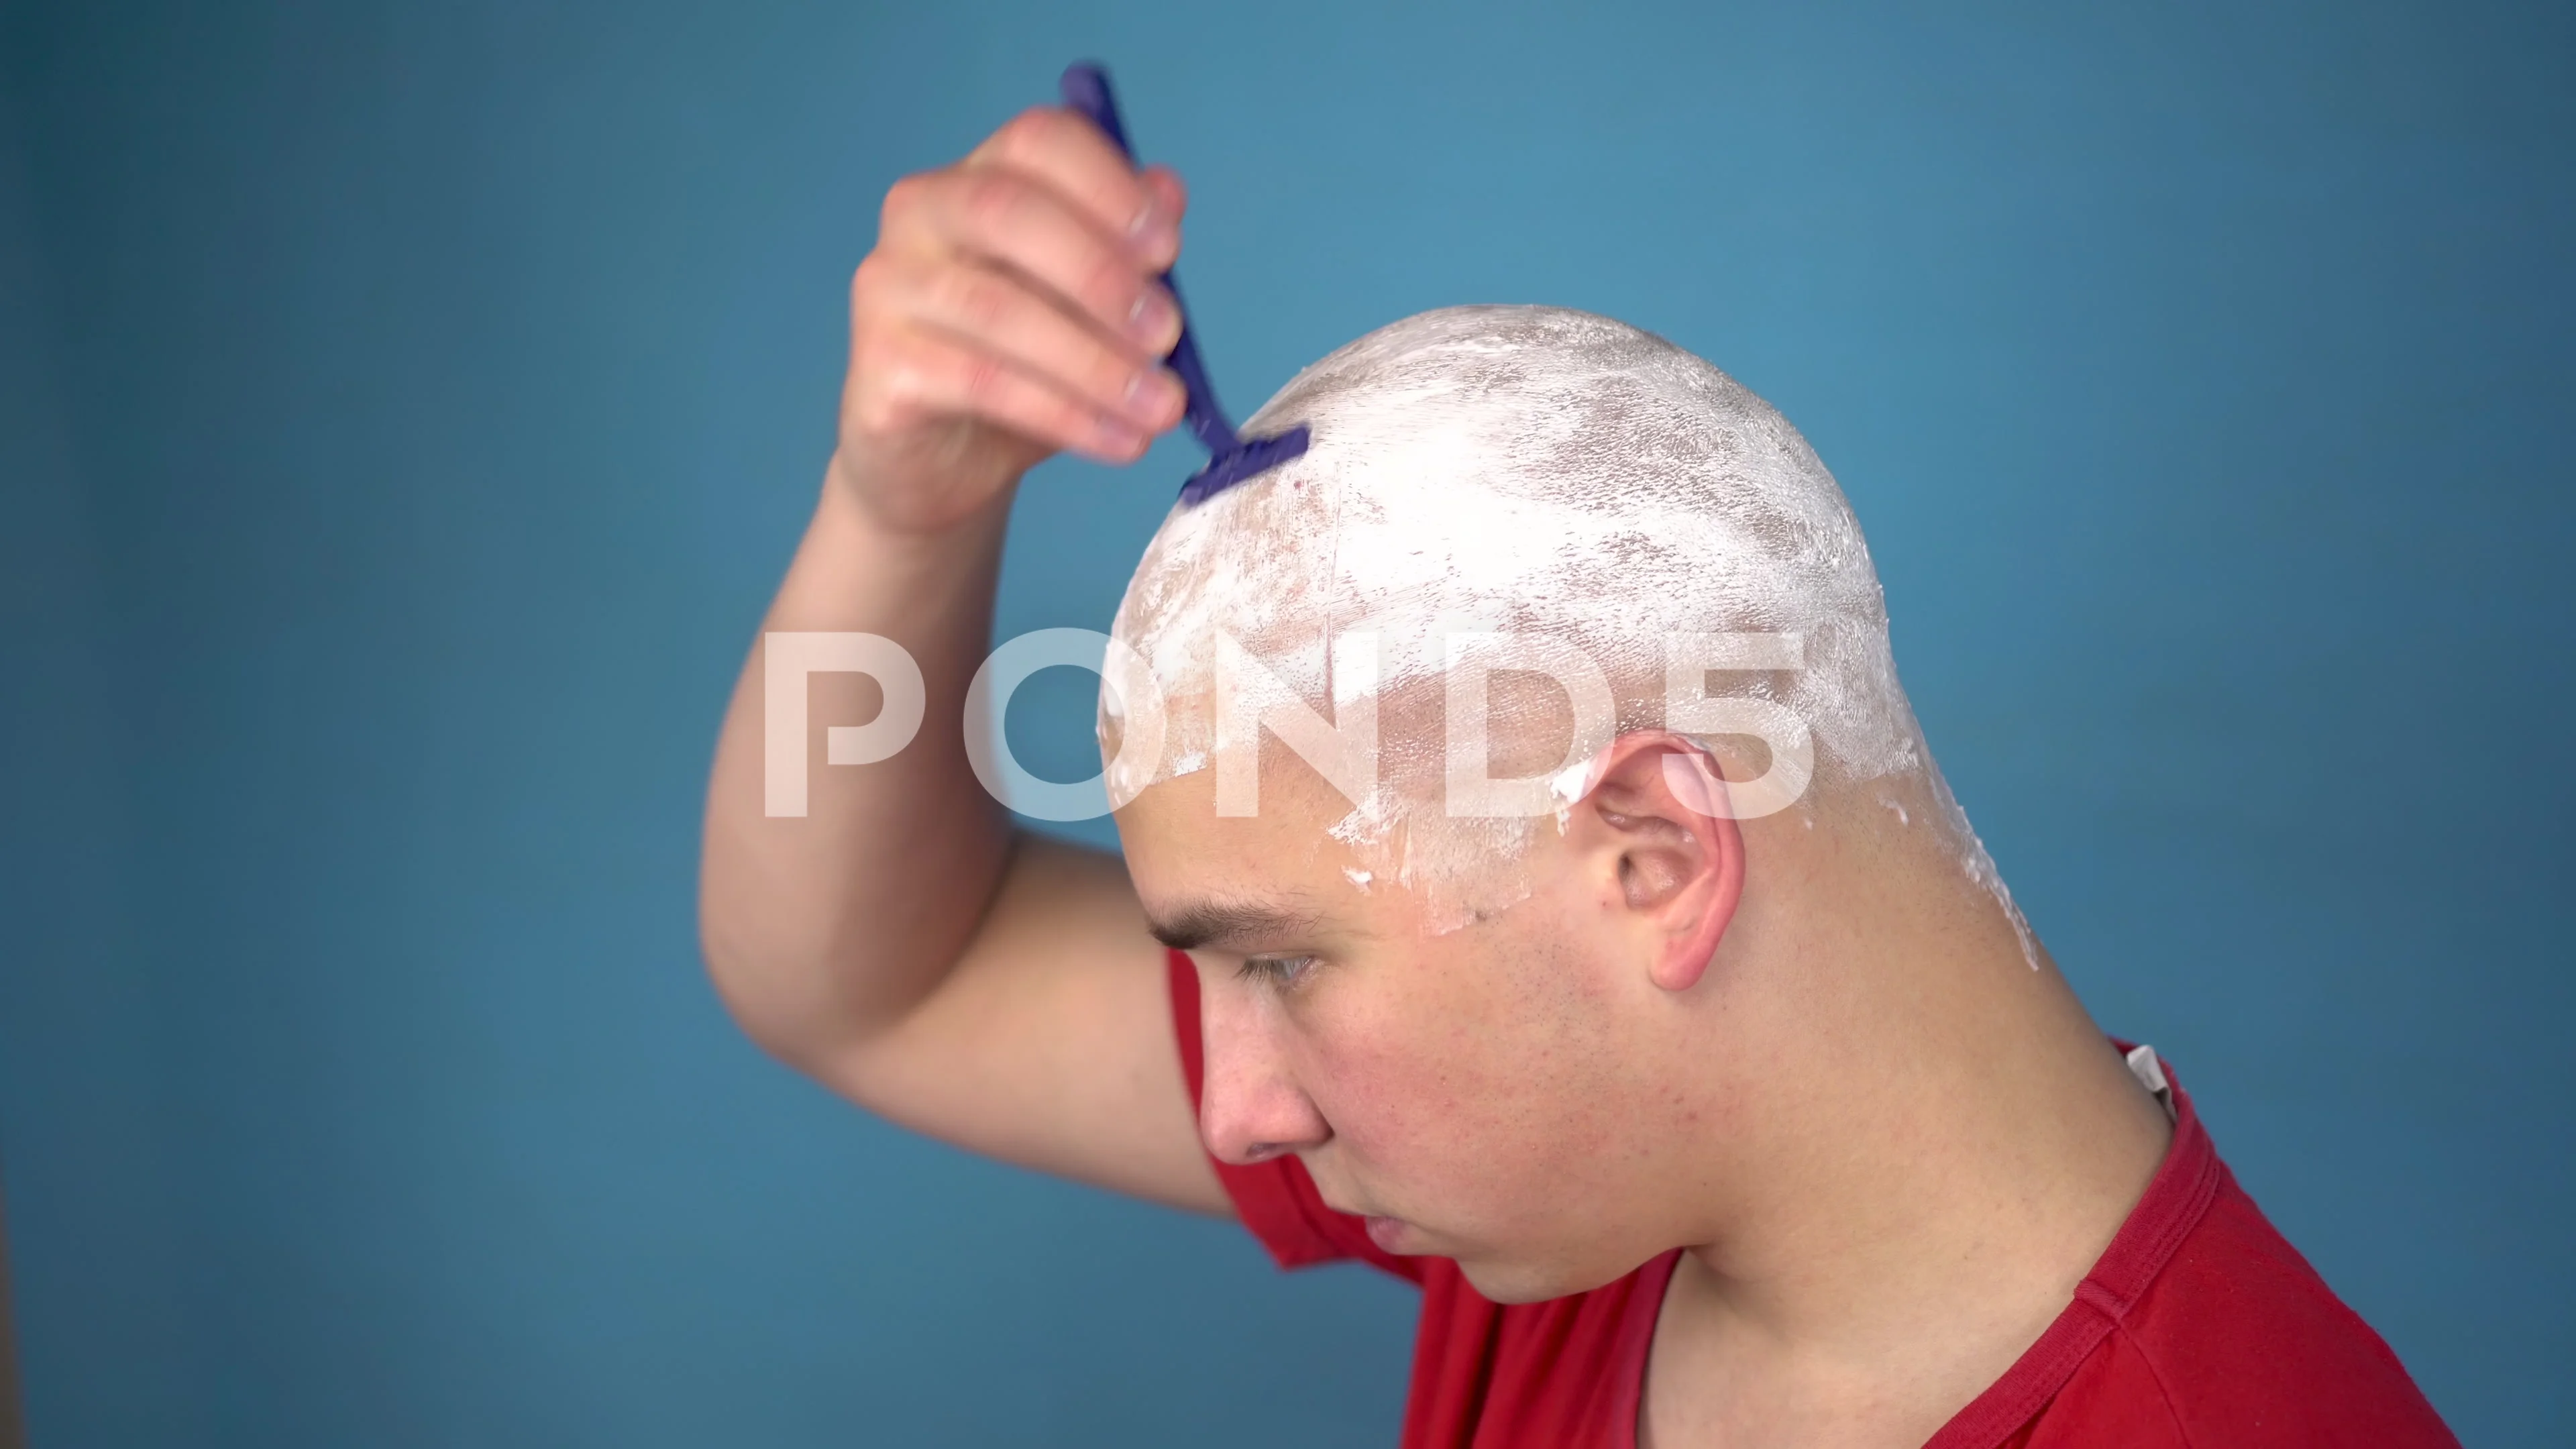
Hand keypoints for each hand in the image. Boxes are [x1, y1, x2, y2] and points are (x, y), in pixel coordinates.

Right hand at [834, 105, 1189, 533]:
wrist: (943, 462)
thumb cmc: (1022, 367)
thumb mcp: (1086, 309)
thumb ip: (1123, 251)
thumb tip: (1168, 193)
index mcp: (978, 177)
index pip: (1038, 140)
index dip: (1109, 186)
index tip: (1168, 250)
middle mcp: (921, 215)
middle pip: (1009, 210)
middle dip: (1101, 273)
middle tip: (1167, 335)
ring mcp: (889, 287)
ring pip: (999, 309)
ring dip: (1096, 363)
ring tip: (1161, 409)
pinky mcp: (880, 364)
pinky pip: (982, 382)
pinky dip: (1064, 413)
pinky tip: (1117, 440)